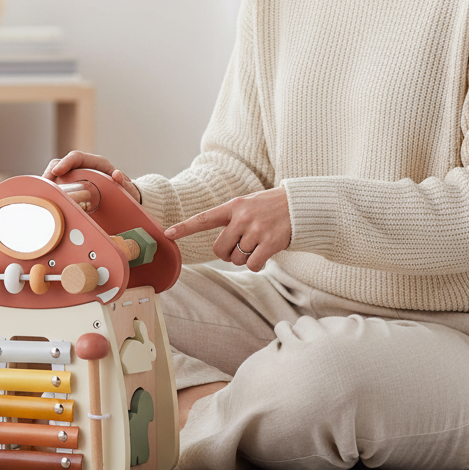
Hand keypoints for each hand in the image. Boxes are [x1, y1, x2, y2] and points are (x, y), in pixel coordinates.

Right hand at [43, 151, 140, 203]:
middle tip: (44, 185)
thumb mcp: (128, 189)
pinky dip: (51, 191)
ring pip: (56, 174)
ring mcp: (76, 175)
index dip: (65, 162)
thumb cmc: (127, 191)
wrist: (127, 196)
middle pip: (61, 163)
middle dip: (50, 172)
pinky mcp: (72, 185)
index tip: (57, 171)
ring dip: (48, 182)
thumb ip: (124, 183)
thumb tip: (117, 175)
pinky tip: (48, 199)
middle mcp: (84, 167)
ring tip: (42, 194)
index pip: (77, 157)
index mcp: (96, 163)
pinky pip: (58, 185)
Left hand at [164, 186, 290, 271]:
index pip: (204, 218)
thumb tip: (221, 249)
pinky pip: (252, 265)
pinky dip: (256, 265)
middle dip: (227, 254)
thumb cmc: (270, 207)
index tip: (167, 234)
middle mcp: (242, 217)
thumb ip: (232, 219)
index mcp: (234, 206)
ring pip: (237, 259)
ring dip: (245, 258)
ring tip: (258, 244)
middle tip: (241, 247)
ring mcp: (256, 230)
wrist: (300, 205)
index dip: (185, 227)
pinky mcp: (270, 242)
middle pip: (219, 250)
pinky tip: (265, 254)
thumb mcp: (248, 204)